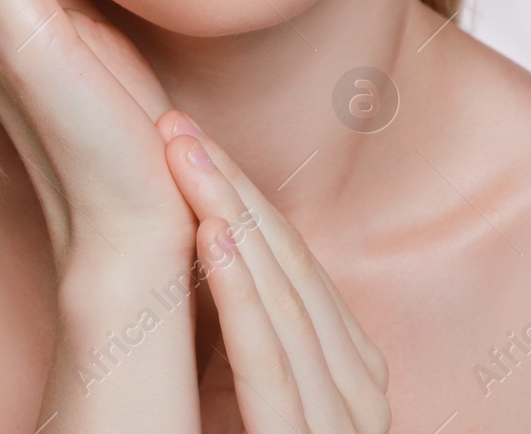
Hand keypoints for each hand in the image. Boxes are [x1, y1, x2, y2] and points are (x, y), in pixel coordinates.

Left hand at [157, 111, 390, 432]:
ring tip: (188, 162)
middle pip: (294, 278)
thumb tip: (204, 228)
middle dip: (233, 194)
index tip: (184, 138)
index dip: (242, 197)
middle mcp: (356, 399)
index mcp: (344, 374)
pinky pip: (275, 374)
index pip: (294, 268)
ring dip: (235, 226)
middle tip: (175, 128)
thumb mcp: (231, 379)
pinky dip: (245, 302)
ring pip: (288, 312)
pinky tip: (214, 240)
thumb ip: (235, 320)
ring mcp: (340, 432)